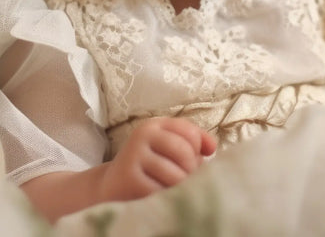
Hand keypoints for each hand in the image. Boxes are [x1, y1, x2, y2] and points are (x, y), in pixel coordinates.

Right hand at [100, 117, 216, 202]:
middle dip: (191, 170)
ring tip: (174, 188)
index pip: (190, 133)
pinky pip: (162, 191)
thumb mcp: (168, 147)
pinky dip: (167, 197)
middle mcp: (142, 136)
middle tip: (184, 179)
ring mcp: (134, 156)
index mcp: (154, 125)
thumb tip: (212, 148)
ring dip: (181, 186)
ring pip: (176, 175)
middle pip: (185, 153)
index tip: (194, 159)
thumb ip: (193, 142)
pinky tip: (160, 196)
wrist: (112, 186)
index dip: (198, 149)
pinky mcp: (130, 179)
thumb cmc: (149, 166)